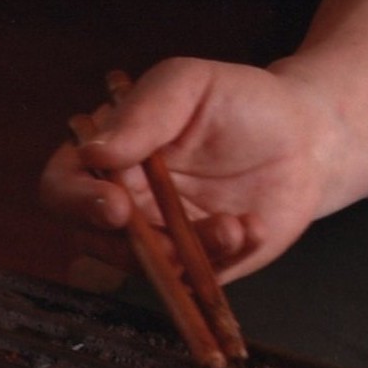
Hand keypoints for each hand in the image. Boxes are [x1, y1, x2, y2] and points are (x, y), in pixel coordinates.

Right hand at [39, 57, 344, 282]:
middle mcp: (122, 204)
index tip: (117, 207)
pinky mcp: (193, 268)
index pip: (62, 187)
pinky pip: (193, 282)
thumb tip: (92, 151)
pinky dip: (223, 260)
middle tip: (175, 239)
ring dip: (188, 254)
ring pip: (146, 268)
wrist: (305, 138)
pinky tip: (250, 228)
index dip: (77, 203)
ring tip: (235, 226)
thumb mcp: (190, 85)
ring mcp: (156, 241)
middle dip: (133, 247)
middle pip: (92, 241)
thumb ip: (143, 113)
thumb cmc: (241, 102)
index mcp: (107, 158)